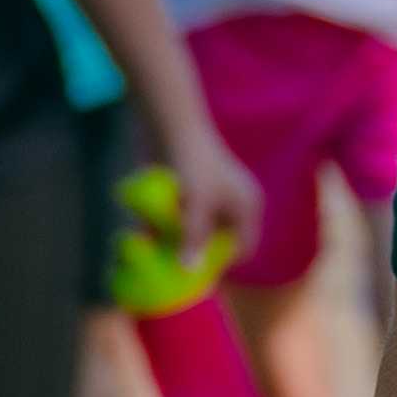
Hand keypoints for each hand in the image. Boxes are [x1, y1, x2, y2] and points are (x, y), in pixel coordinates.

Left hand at [156, 114, 264, 273]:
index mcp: (247, 206)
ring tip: (158, 243)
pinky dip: (170, 223)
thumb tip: (190, 270)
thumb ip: (194, 238)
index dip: (222, 261)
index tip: (196, 271)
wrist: (171, 125)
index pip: (243, 247)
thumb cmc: (192, 164)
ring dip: (179, 237)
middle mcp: (234, 203)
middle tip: (173, 261)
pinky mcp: (191, 190)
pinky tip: (150, 228)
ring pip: (197, 229)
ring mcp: (213, 196)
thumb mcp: (195, 205)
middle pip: (218, 239)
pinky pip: (184, 216)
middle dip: (196, 249)